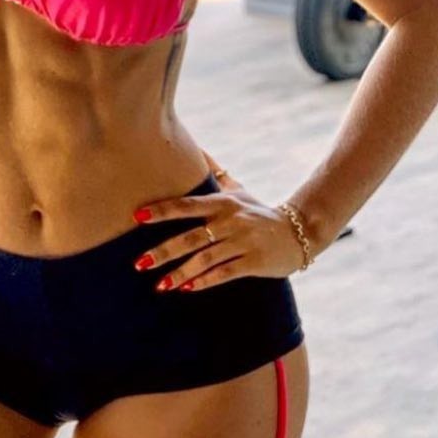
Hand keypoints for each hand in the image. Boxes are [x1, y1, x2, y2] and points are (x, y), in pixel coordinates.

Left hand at [131, 166, 304, 292]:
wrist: (300, 231)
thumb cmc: (258, 211)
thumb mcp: (237, 190)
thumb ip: (214, 172)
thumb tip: (195, 148)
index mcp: (222, 202)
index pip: (186, 205)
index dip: (161, 211)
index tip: (137, 217)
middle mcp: (231, 221)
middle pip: (191, 237)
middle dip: (164, 251)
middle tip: (139, 263)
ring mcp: (243, 242)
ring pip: (206, 259)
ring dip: (181, 272)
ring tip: (160, 284)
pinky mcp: (255, 262)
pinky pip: (225, 273)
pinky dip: (205, 281)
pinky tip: (186, 288)